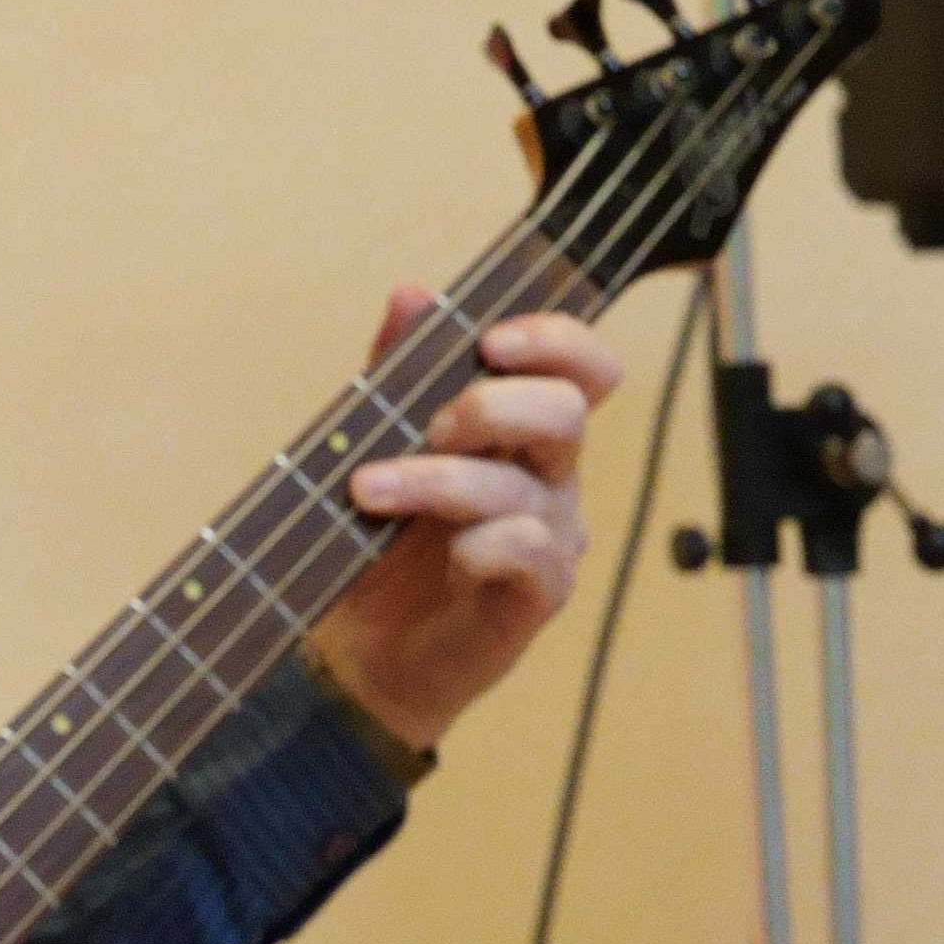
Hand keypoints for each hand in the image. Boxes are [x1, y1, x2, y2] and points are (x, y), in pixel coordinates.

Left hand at [302, 295, 627, 748]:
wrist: (361, 649)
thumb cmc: (379, 541)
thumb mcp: (377, 443)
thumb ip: (398, 372)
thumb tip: (412, 294)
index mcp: (524, 429)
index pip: (581, 367)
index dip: (556, 340)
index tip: (492, 340)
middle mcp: (551, 476)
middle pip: (564, 412)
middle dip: (490, 407)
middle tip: (427, 428)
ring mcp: (552, 535)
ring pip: (525, 485)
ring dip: (438, 481)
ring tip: (369, 492)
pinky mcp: (539, 594)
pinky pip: (529, 550)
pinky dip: (479, 545)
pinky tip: (444, 558)